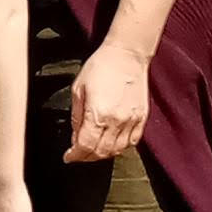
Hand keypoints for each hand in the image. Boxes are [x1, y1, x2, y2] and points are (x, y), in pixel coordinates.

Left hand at [64, 40, 152, 162]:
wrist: (127, 54)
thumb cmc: (101, 66)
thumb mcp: (78, 90)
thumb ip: (76, 117)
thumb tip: (75, 137)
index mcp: (98, 114)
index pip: (85, 147)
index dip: (74, 156)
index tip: (69, 156)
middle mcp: (116, 121)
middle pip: (100, 152)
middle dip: (87, 157)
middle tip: (79, 154)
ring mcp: (131, 121)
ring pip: (116, 150)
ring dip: (103, 154)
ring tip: (94, 149)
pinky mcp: (142, 118)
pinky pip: (132, 142)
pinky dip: (120, 147)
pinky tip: (112, 142)